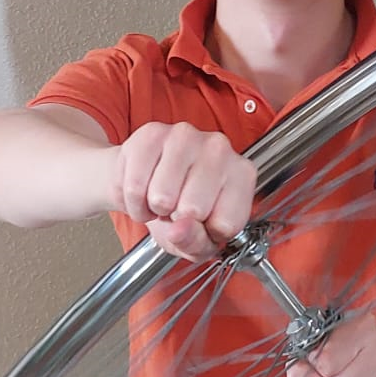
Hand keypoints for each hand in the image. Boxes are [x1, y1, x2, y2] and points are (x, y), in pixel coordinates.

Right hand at [112, 121, 256, 259]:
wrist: (146, 183)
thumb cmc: (180, 211)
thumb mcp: (199, 240)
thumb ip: (195, 242)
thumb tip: (180, 230)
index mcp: (242, 175)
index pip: (225, 224)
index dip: (207, 232)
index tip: (204, 222)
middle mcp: (219, 148)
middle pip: (193, 210)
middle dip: (177, 219)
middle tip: (177, 208)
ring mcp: (186, 136)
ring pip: (162, 197)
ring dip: (153, 209)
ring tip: (161, 200)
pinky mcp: (152, 134)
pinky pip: (135, 186)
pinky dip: (133, 200)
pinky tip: (144, 191)